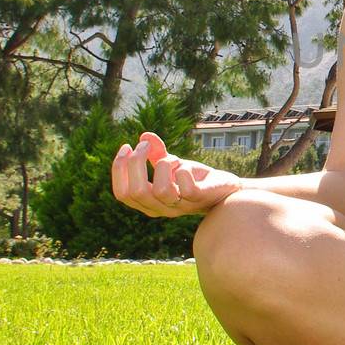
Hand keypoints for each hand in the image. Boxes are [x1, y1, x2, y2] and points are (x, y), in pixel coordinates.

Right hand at [110, 131, 241, 216]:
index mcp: (149, 203)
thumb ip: (157, 154)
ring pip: (160, 190)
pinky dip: (183, 171)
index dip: (120, 169)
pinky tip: (186, 167)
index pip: (123, 194)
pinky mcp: (200, 199)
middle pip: (136, 192)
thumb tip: (144, 136)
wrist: (224, 189)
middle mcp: (162, 208)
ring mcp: (181, 206)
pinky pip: (187, 189)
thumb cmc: (194, 179)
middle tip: (145, 146)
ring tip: (172, 158)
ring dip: (163, 166)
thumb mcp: (173, 165)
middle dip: (136, 163)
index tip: (127, 146)